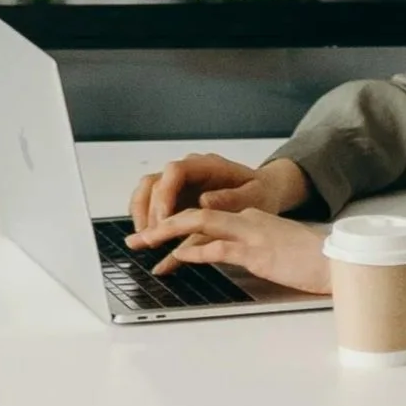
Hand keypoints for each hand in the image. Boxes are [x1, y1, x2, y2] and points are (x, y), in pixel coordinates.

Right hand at [127, 151, 311, 232]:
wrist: (263, 191)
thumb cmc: (259, 193)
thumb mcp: (255, 196)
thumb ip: (232, 198)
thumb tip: (205, 200)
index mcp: (206, 165)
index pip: (175, 171)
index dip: (165, 195)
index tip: (165, 220)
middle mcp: (188, 170)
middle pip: (154, 182)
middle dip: (148, 211)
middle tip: (150, 238)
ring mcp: (179, 183)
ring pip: (147, 191)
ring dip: (141, 215)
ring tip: (143, 241)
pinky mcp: (176, 198)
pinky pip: (151, 204)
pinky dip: (144, 218)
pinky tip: (145, 237)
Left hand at [129, 204, 331, 297]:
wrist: (334, 260)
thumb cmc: (307, 259)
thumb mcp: (272, 248)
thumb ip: (247, 246)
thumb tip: (222, 255)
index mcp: (249, 217)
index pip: (204, 216)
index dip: (176, 224)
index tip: (156, 235)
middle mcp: (246, 219)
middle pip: (194, 215)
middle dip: (162, 225)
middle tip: (138, 238)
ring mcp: (250, 233)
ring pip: (200, 225)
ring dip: (169, 235)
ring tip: (147, 244)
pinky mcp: (256, 251)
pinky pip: (218, 247)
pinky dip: (194, 251)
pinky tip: (178, 257)